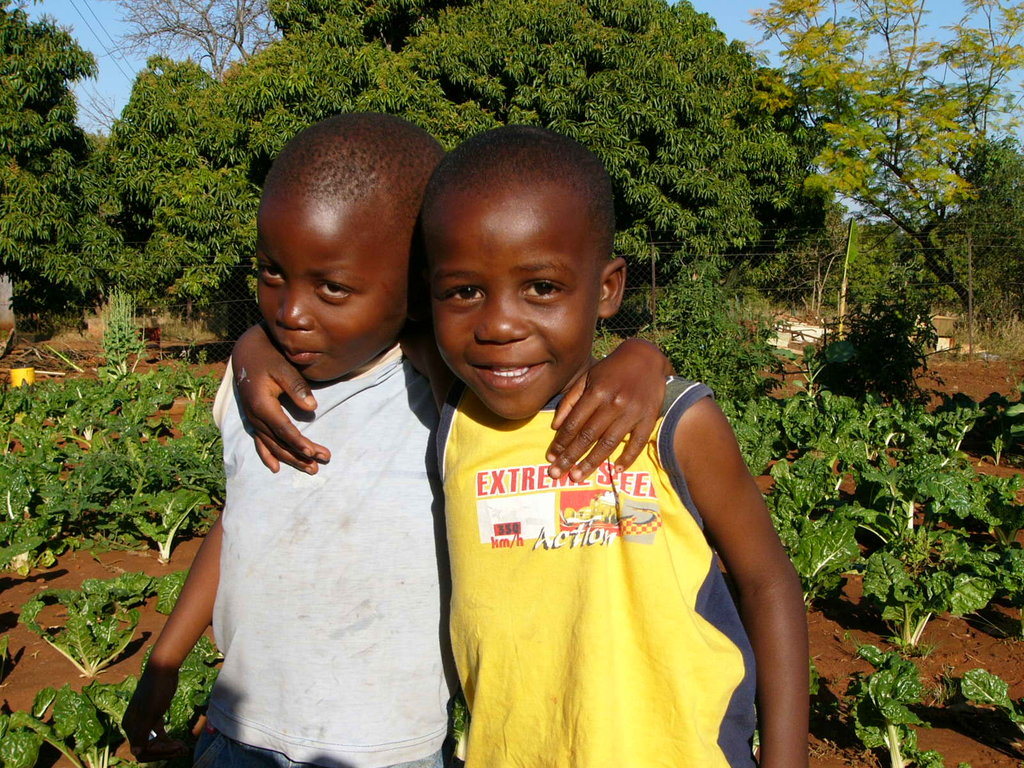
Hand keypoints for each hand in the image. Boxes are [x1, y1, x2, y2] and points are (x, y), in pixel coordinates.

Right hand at [123, 665, 189, 762]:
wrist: (163, 669)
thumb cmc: (156, 690)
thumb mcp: (150, 713)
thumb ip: (142, 733)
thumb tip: (136, 752)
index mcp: (131, 726)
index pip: (142, 751)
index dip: (158, 754)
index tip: (174, 748)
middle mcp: (135, 725)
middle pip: (148, 748)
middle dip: (165, 751)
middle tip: (183, 749)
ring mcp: (145, 720)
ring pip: (155, 742)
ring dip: (168, 748)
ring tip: (184, 748)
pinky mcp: (155, 715)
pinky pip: (159, 734)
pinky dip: (168, 740)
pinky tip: (179, 742)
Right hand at [232, 324, 330, 473]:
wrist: (247, 351)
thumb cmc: (268, 357)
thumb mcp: (283, 368)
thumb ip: (297, 388)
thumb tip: (312, 408)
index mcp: (262, 405)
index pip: (284, 430)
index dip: (299, 443)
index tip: (314, 452)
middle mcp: (255, 416)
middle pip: (279, 442)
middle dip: (300, 455)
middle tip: (322, 462)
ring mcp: (252, 419)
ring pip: (271, 445)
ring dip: (290, 459)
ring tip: (310, 468)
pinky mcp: (253, 419)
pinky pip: (259, 442)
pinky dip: (267, 456)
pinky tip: (276, 468)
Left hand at [546, 339, 670, 480]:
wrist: (646, 358)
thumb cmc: (611, 369)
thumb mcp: (587, 377)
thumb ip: (570, 400)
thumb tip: (556, 427)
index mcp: (597, 392)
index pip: (574, 423)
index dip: (561, 442)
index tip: (551, 457)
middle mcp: (613, 403)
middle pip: (588, 436)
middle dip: (570, 457)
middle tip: (556, 474)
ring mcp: (632, 412)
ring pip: (609, 443)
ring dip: (591, 462)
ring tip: (577, 476)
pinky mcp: (649, 418)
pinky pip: (637, 442)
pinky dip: (627, 458)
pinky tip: (615, 470)